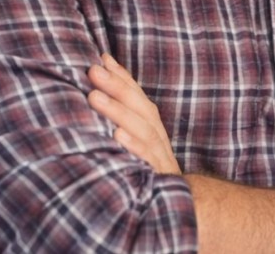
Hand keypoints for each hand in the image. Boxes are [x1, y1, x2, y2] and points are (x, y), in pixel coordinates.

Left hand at [87, 53, 181, 174]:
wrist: (182, 215)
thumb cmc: (147, 174)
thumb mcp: (136, 144)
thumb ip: (123, 116)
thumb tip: (102, 77)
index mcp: (152, 129)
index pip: (138, 97)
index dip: (121, 77)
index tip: (101, 58)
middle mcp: (158, 139)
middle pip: (141, 108)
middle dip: (116, 87)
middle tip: (92, 70)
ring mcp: (161, 159)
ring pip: (143, 130)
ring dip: (118, 111)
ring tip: (94, 97)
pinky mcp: (160, 181)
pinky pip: (147, 162)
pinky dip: (134, 147)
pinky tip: (117, 136)